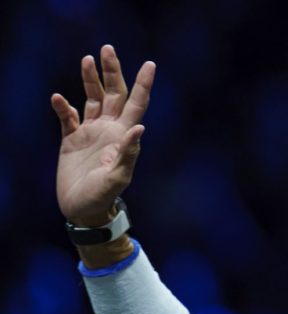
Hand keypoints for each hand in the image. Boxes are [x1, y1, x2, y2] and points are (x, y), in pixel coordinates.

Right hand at [52, 44, 154, 226]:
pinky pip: (68, 117)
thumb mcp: (118, 177)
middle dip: (112, 71)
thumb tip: (140, 128)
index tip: (150, 64)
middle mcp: (110, 130)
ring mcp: (91, 133)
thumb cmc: (104, 197)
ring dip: (90, 80)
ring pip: (92, 99)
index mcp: (124, 136)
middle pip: (114, 94)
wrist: (84, 211)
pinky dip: (64, 107)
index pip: (137, 103)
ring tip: (88, 59)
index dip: (143, 84)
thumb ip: (128, 153)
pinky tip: (59, 98)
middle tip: (107, 48)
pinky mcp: (71, 140)